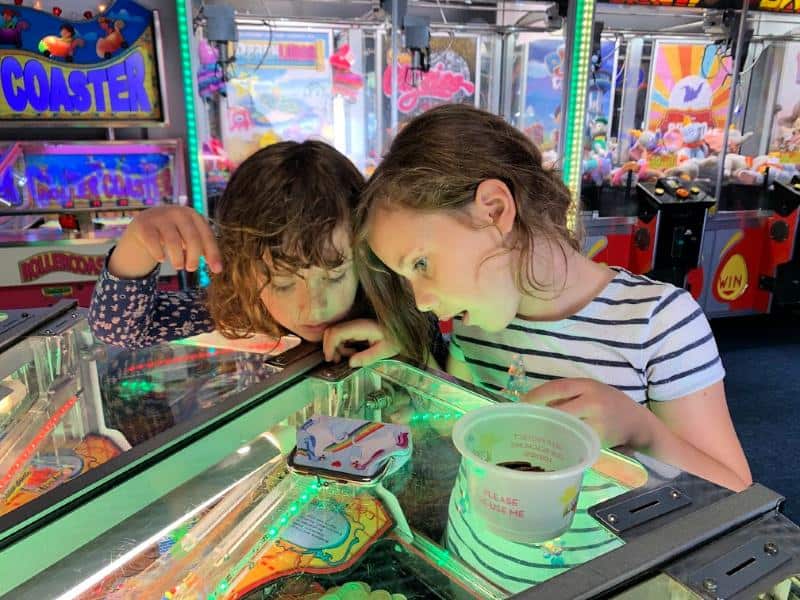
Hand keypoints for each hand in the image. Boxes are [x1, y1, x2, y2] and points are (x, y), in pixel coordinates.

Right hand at [109, 206, 222, 278]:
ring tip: (179, 266)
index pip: (207, 235)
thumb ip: (203, 249)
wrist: (144, 225)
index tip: (217, 270)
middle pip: (192, 238)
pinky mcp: (144, 224)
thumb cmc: (174, 234)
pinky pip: (153, 241)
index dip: (213, 253)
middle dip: (194, 257)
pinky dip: (159, 253)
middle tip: (191, 268)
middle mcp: (178, 212)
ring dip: (178, 258)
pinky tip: (162, 259)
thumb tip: (218, 268)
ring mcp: (160, 216)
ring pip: (173, 241)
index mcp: (193, 215)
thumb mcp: (189, 237)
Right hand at [322, 319, 399, 367]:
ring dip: (338, 348)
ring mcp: (355, 325)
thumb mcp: (384, 352)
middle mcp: (356, 324)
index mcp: (361, 327)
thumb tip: (350, 363)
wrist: (402, 332)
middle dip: (331, 347)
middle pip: (332, 332)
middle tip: (337, 361)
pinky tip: (353, 353)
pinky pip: (343, 336)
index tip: (330, 359)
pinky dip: (343, 346)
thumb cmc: (395, 340)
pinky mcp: (356, 328)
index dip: (329, 345)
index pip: (336, 332)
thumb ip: (366, 358)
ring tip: (350, 357)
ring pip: (336, 335)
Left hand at [523, 378, 653, 448]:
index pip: (557, 387)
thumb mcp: (590, 391)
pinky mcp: (600, 440)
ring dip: (550, 432)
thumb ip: (568, 395)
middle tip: (525, 422)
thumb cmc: (608, 404)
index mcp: (587, 385)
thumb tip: (534, 403)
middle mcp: (593, 401)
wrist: (639, 423)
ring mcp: (597, 422)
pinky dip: (564, 442)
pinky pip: (577, 441)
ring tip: (535, 434)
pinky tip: (554, 445)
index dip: (537, 395)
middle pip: (559, 410)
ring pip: (567, 427)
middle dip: (540, 417)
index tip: (521, 403)